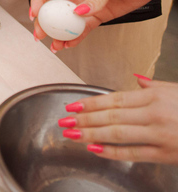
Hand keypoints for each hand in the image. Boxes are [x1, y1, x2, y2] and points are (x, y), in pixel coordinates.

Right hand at [29, 0, 161, 52]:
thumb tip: (80, 12)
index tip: (35, 13)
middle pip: (53, 7)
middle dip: (45, 22)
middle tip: (40, 34)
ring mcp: (87, 4)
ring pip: (67, 20)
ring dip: (59, 33)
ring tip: (55, 45)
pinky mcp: (98, 15)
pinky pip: (83, 27)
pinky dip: (76, 37)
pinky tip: (69, 44)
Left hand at [59, 77, 177, 164]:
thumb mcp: (176, 89)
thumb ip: (153, 86)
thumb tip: (136, 79)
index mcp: (153, 96)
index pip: (114, 99)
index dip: (90, 103)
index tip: (72, 105)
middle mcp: (154, 114)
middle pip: (111, 116)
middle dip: (84, 119)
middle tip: (64, 120)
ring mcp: (159, 134)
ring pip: (117, 134)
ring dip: (91, 134)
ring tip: (72, 134)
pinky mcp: (165, 153)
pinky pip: (134, 153)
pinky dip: (112, 152)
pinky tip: (95, 149)